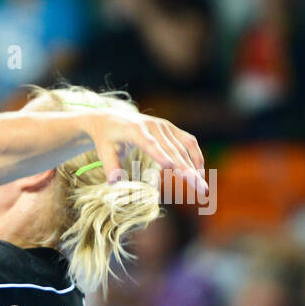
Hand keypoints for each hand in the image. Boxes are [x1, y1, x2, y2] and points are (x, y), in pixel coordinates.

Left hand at [86, 110, 207, 200]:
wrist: (111, 117)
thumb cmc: (106, 136)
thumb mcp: (102, 150)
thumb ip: (110, 166)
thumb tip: (114, 183)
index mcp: (134, 130)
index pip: (149, 143)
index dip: (159, 154)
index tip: (170, 166)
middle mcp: (153, 126)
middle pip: (172, 149)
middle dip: (187, 170)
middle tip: (199, 188)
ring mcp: (164, 126)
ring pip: (183, 147)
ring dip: (195, 166)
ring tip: (202, 186)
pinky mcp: (171, 128)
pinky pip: (188, 141)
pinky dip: (195, 156)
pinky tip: (199, 172)